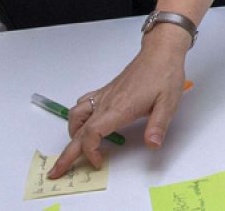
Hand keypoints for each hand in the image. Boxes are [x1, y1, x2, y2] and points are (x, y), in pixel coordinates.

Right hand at [49, 28, 189, 176]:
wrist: (160, 52)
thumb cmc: (164, 74)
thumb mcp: (168, 102)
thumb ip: (158, 125)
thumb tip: (152, 144)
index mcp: (119, 108)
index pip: (91, 134)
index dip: (90, 152)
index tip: (97, 163)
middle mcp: (106, 103)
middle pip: (78, 131)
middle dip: (66, 154)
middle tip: (56, 171)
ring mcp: (104, 96)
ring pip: (76, 116)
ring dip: (70, 134)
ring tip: (73, 148)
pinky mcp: (106, 91)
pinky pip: (83, 105)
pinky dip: (77, 118)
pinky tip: (82, 124)